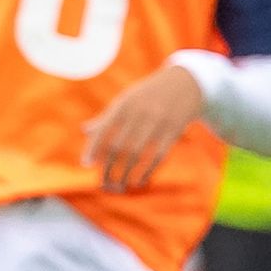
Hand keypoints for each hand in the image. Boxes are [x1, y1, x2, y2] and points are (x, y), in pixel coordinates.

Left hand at [82, 62, 204, 192]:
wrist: (186, 83)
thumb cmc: (148, 94)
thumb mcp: (126, 100)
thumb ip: (106, 117)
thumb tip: (84, 130)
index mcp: (122, 106)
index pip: (103, 130)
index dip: (93, 148)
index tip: (85, 165)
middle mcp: (138, 114)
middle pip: (119, 147)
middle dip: (109, 168)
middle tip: (103, 184)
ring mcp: (157, 122)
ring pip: (138, 154)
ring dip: (126, 174)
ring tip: (118, 187)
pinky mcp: (174, 131)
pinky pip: (159, 155)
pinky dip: (148, 171)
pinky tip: (139, 182)